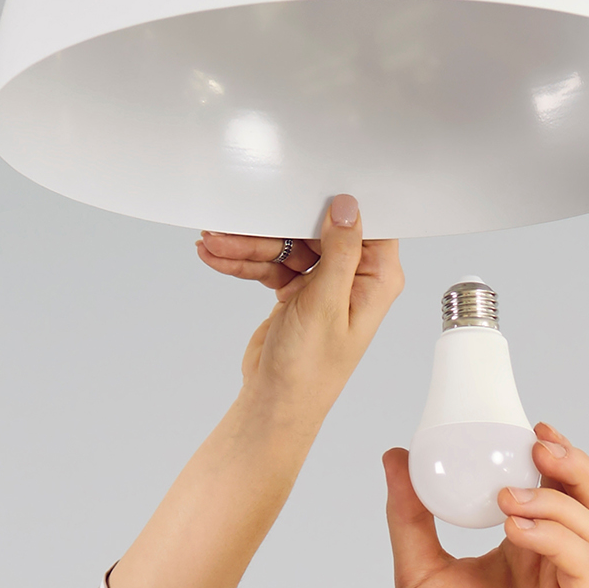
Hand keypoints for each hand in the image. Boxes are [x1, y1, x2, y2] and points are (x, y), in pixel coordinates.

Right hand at [193, 196, 403, 436]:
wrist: (276, 401)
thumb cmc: (310, 369)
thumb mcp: (325, 304)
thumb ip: (339, 253)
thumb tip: (348, 207)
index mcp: (375, 279)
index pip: (364, 224)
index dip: (335, 202)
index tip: (305, 185)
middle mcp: (353, 277)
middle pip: (314, 230)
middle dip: (271, 228)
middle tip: (233, 223)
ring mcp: (323, 283)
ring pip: (285, 246)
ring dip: (247, 244)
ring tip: (213, 242)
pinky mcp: (297, 290)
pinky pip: (269, 263)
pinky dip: (243, 260)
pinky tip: (215, 256)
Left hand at [381, 427, 588, 587]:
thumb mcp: (416, 569)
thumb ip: (409, 514)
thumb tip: (396, 456)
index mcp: (527, 547)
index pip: (560, 487)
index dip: (556, 453)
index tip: (529, 427)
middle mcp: (555, 564)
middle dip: (574, 464)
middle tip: (537, 446)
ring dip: (557, 499)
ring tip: (509, 497)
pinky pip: (581, 564)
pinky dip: (555, 536)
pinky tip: (519, 531)